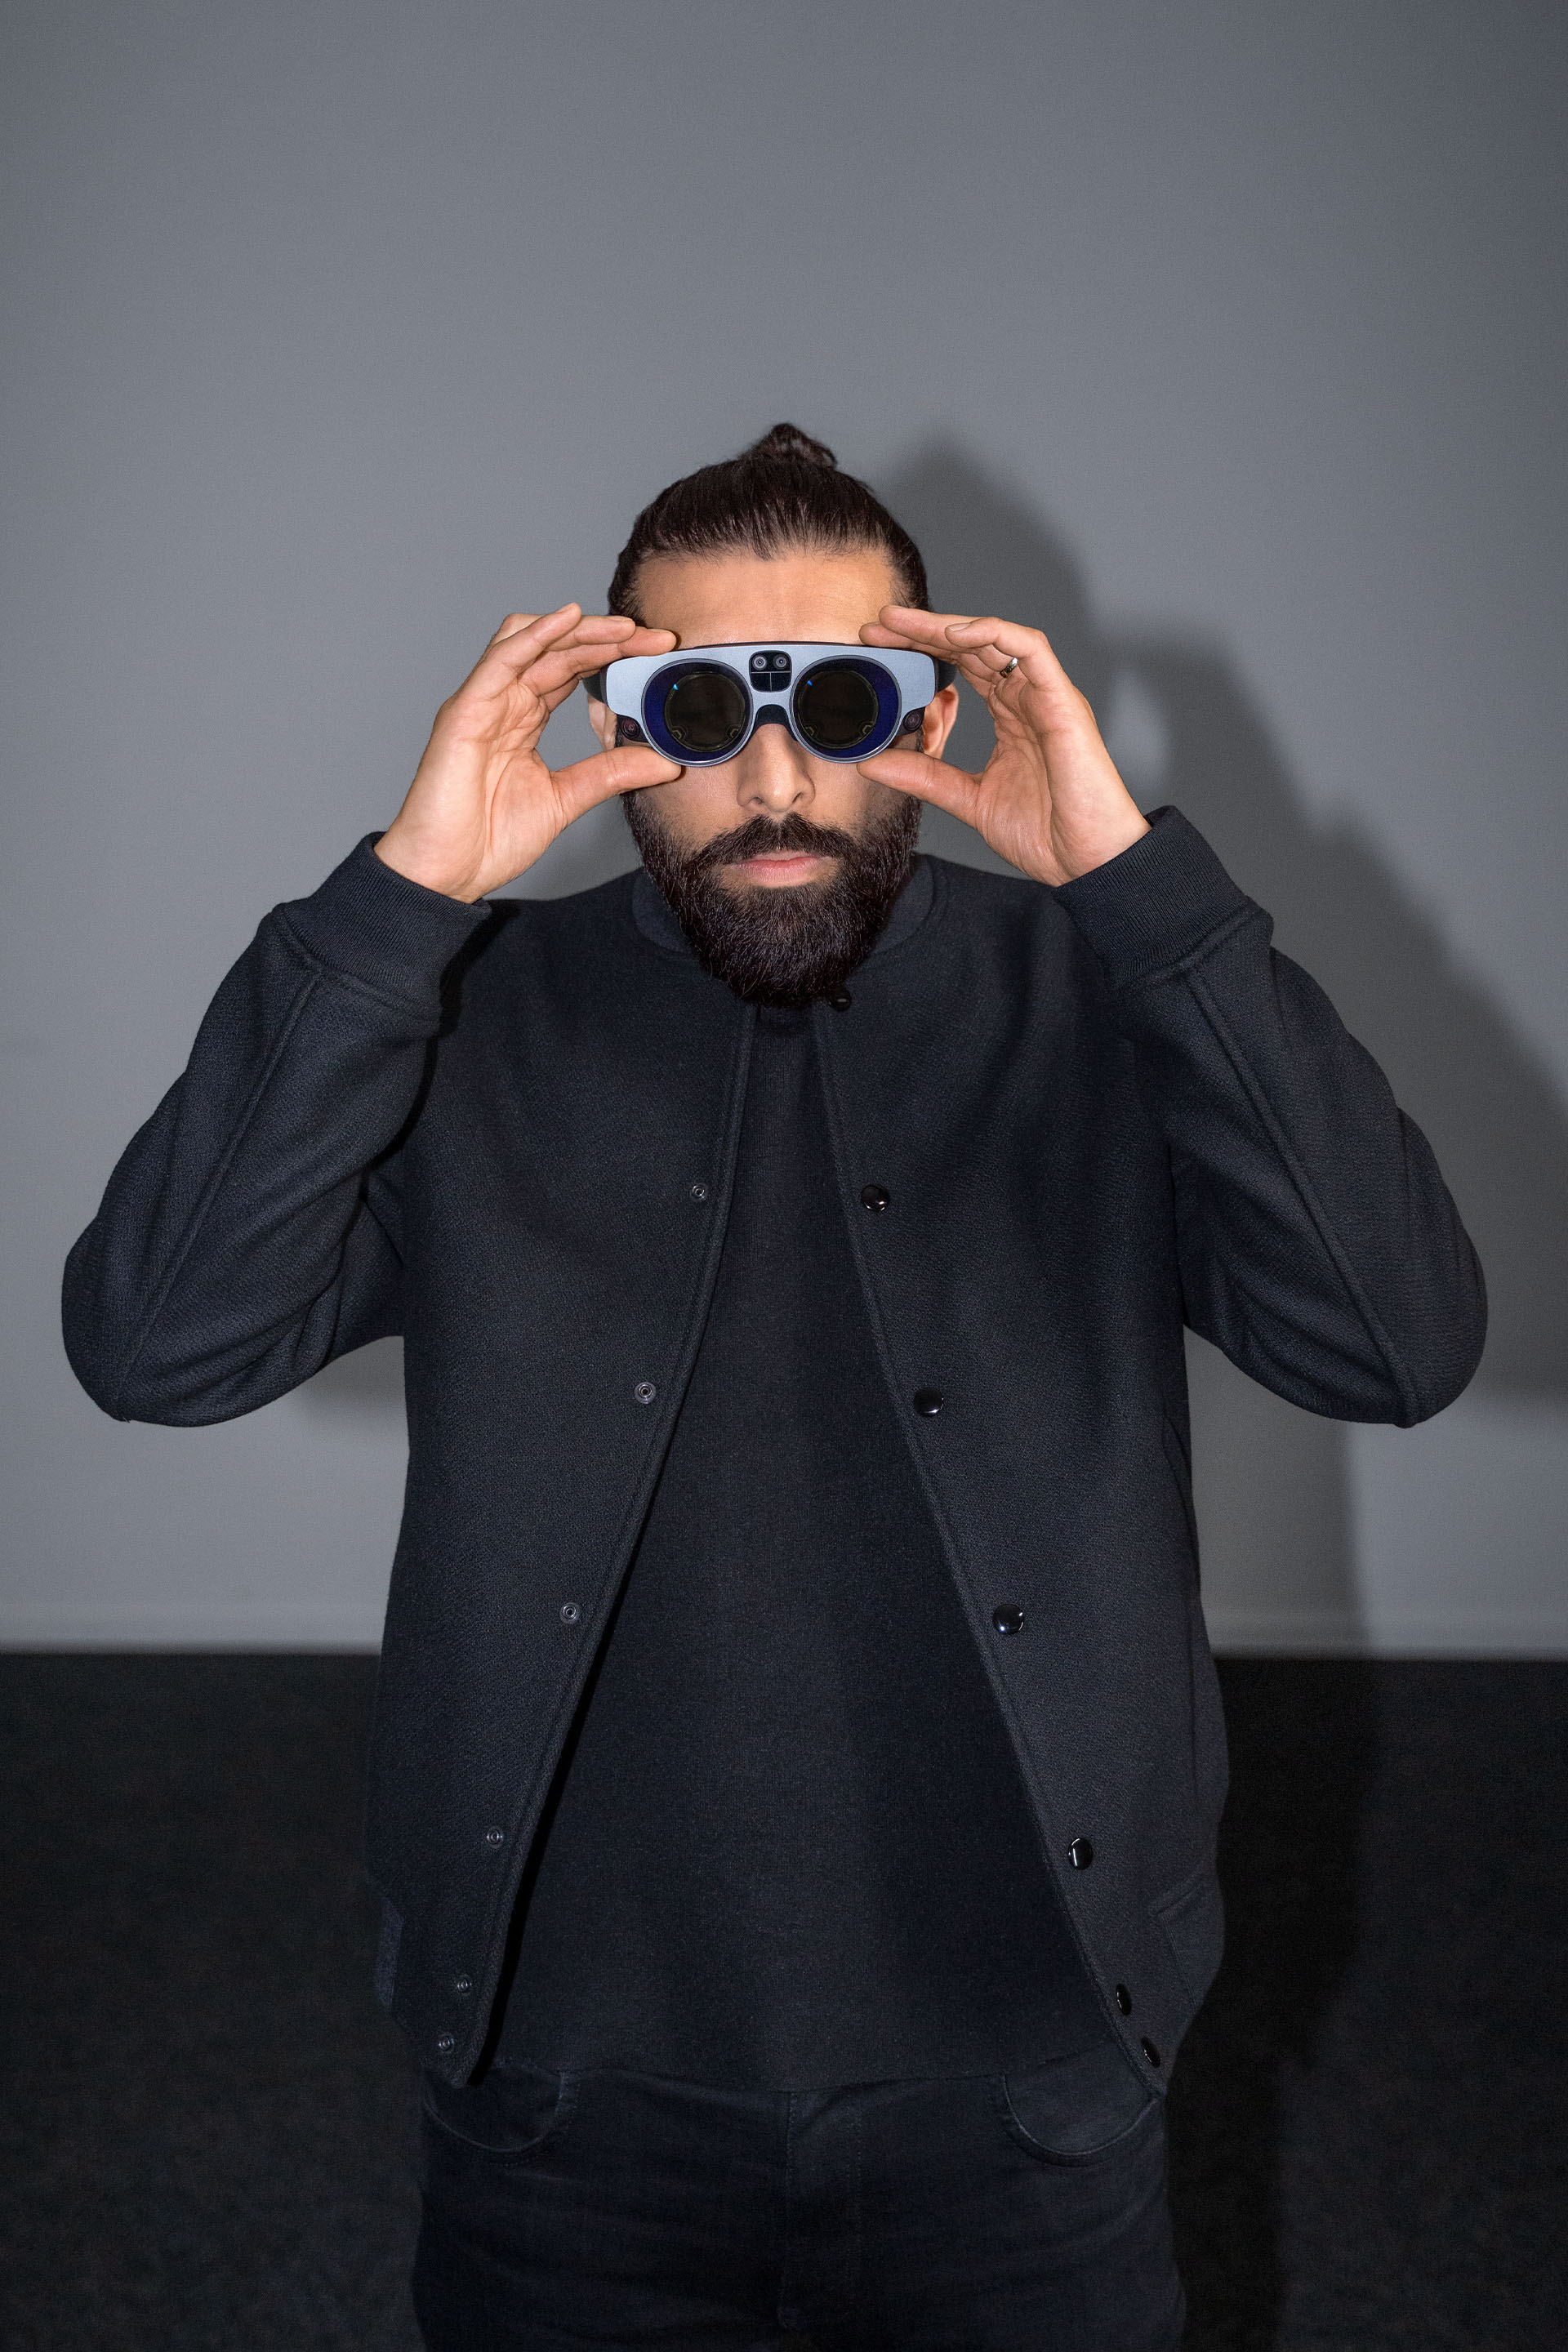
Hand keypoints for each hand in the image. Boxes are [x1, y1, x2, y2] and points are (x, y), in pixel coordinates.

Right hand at [374, 605, 680, 901]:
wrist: (445, 872)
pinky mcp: (465, 711)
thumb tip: (663, 763)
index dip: (613, 655)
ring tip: (624, 628)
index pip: (572, 669)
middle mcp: (502, 702)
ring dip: (580, 631)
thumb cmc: (486, 839)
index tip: (656, 653)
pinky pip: (501, 660)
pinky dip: (536, 636)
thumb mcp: (565, 799)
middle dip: (608, 638)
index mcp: (523, 718)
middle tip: (655, 638)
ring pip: (532, 642)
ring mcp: (482, 702)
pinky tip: (568, 619)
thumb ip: (610, 774)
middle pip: (557, 649)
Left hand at [856, 607, 1148, 886]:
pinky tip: (954, 635)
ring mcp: (1046, 696)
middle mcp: (1027, 698)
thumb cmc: (1047, 832)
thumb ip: (925, 777)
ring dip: (948, 626)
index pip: (962, 666)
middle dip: (925, 630)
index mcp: (1010, 715)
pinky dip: (994, 634)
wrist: (1086, 862)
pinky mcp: (1063, 702)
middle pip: (973, 645)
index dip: (922, 650)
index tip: (880, 647)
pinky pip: (1031, 649)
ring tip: (903, 624)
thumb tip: (873, 763)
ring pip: (997, 638)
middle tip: (879, 625)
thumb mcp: (969, 799)